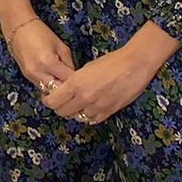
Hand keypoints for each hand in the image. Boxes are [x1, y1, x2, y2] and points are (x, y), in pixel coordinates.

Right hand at [3, 15, 75, 93]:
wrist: (18, 27)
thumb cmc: (41, 32)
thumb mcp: (61, 46)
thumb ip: (69, 64)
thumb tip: (75, 78)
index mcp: (49, 63)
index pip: (68, 81)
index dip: (79, 83)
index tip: (85, 82)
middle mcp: (38, 72)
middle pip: (58, 92)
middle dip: (68, 90)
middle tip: (77, 86)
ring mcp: (31, 76)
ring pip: (50, 92)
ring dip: (59, 89)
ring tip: (66, 83)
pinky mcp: (27, 76)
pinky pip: (42, 87)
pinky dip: (50, 86)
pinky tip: (55, 79)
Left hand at [44, 46, 158, 124]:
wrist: (134, 66)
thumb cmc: (110, 62)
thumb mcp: (86, 68)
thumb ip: (74, 81)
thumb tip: (66, 89)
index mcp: (75, 84)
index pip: (53, 102)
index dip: (48, 100)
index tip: (47, 97)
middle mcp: (84, 98)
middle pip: (63, 112)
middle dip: (59, 107)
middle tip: (60, 101)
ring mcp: (97, 107)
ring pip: (78, 118)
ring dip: (75, 112)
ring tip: (76, 103)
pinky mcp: (109, 112)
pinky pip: (92, 120)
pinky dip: (88, 115)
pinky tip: (89, 107)